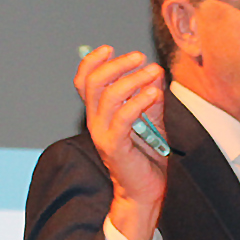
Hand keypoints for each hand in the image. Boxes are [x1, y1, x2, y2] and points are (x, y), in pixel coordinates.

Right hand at [75, 45, 168, 239]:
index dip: (92, 63)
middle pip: (95, 83)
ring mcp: (103, 134)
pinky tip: (154, 92)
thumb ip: (151, 99)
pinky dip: (138, 101)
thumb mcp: (152, 121)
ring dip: (133, 79)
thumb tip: (155, 73)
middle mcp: (95, 122)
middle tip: (140, 57)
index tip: (109, 48)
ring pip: (109, 97)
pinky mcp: (115, 147)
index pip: (85, 82)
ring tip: (153, 71)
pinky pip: (123, 118)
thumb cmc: (147, 157)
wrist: (146, 191)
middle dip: (117, 65)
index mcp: (99, 114)